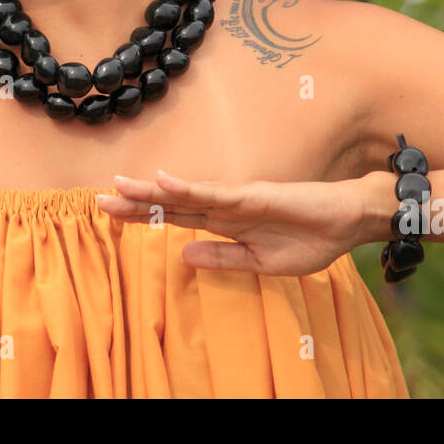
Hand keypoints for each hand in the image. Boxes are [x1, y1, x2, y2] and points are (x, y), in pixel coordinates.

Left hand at [95, 169, 392, 276]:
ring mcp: (237, 199)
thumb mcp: (260, 262)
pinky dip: (190, 186)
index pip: (175, 218)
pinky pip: (216, 192)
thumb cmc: (310, 240)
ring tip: (119, 186)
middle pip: (171, 204)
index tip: (109, 214)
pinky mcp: (254, 195)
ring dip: (152, 191)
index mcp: (226, 224)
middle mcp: (225, 207)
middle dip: (135, 202)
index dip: (143, 216)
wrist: (348, 223)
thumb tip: (182, 254)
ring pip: (186, 194)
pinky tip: (165, 181)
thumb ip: (222, 257)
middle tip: (96, 199)